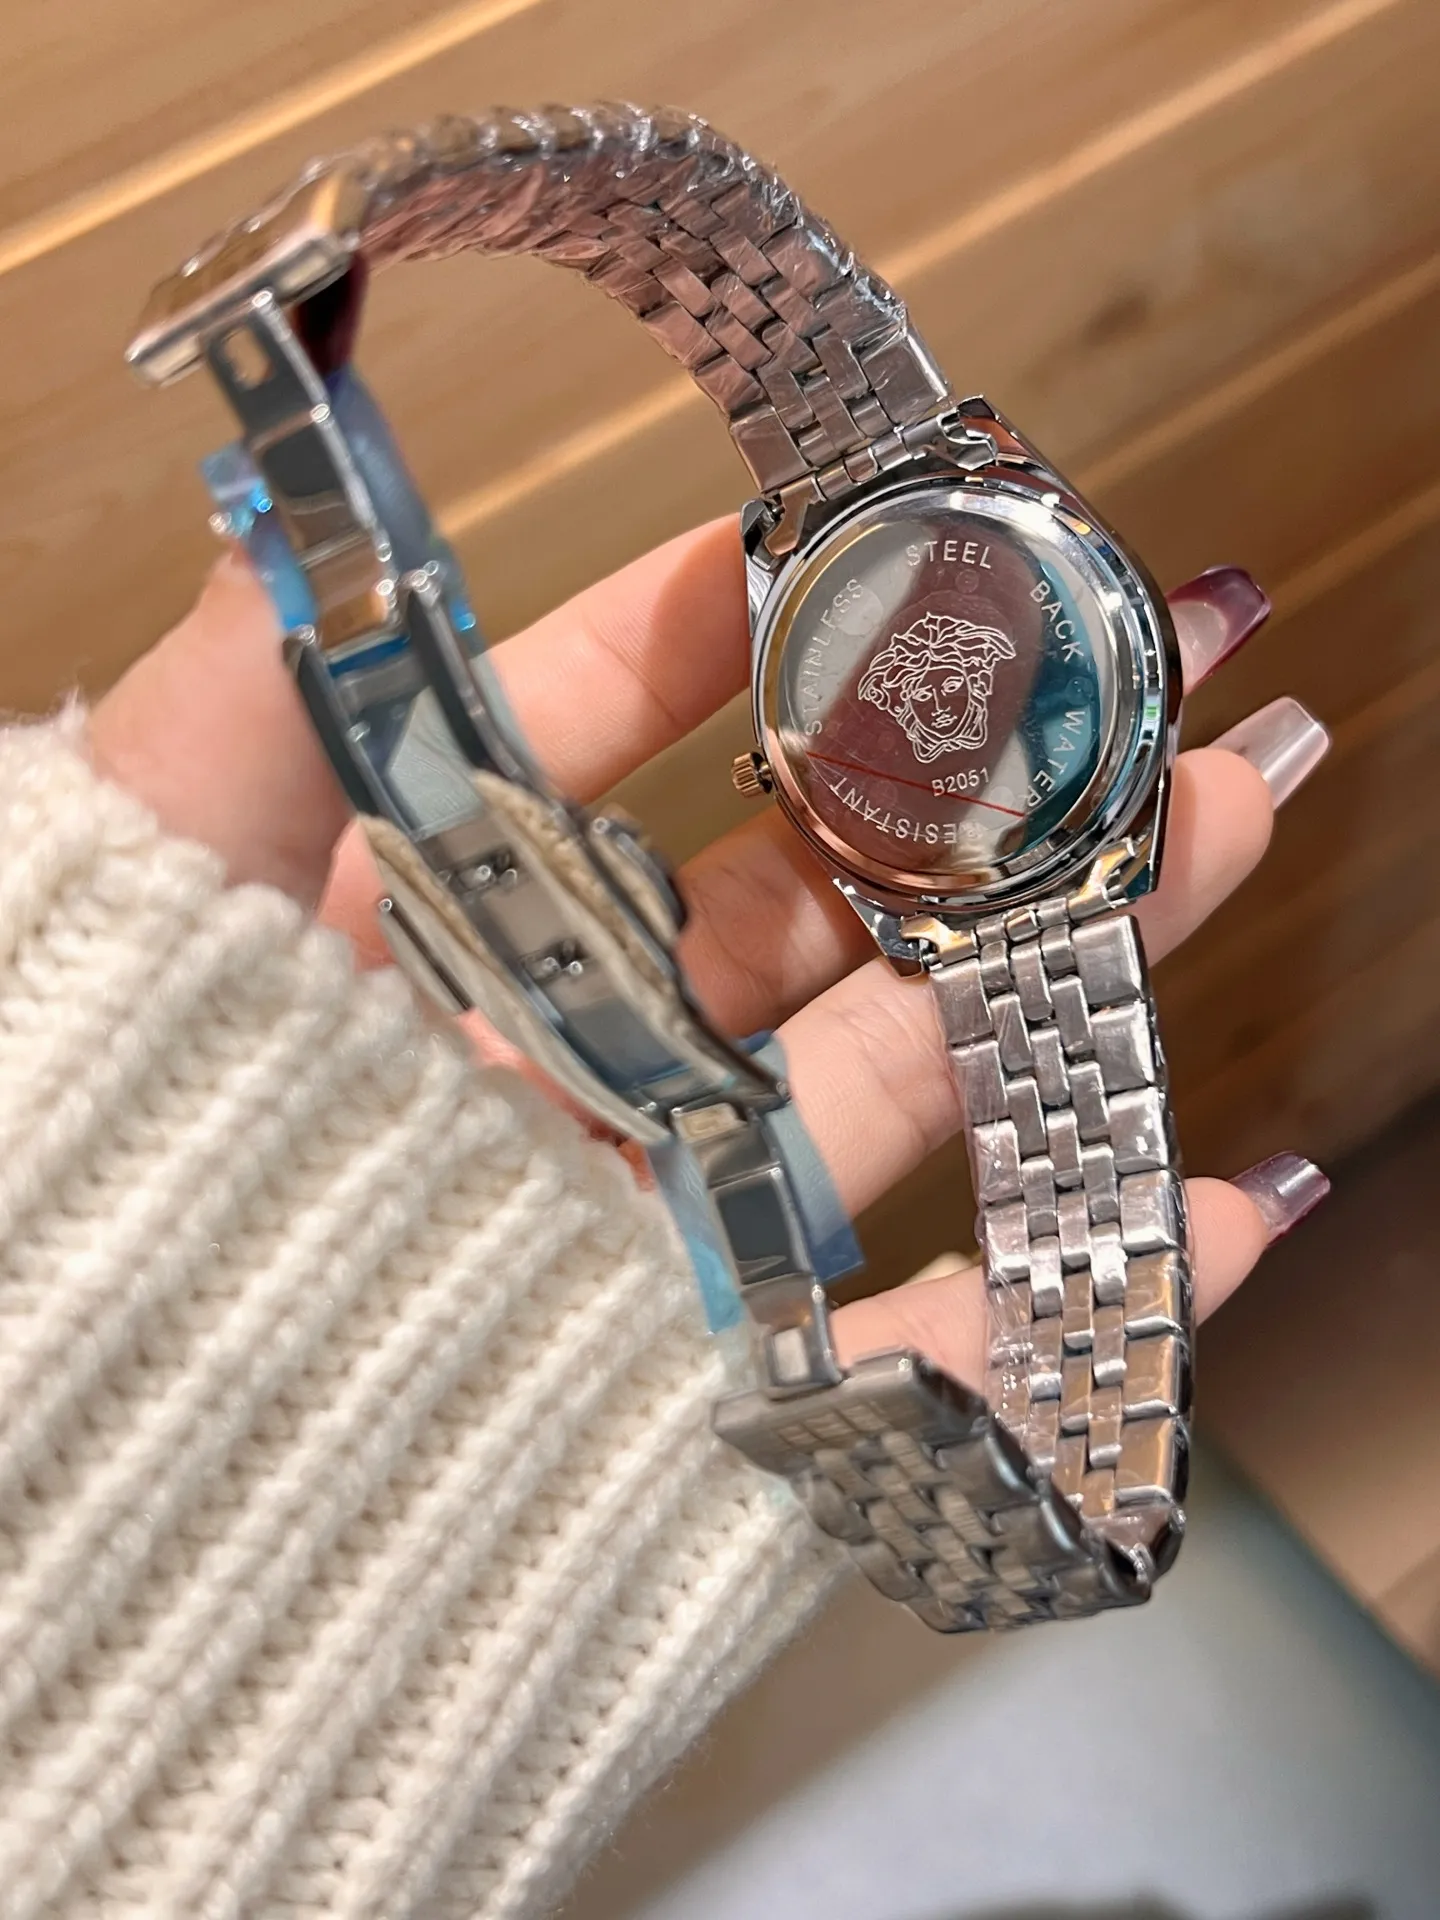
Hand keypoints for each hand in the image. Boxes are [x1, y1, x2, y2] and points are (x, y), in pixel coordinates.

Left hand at [89, 528, 1330, 1384]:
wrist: (114, 1479)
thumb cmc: (97, 1145)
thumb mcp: (157, 868)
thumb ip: (251, 679)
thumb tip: (310, 468)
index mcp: (424, 918)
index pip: (599, 725)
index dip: (742, 617)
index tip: (872, 526)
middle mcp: (548, 1051)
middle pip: (809, 886)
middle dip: (984, 768)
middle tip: (1143, 655)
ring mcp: (647, 1212)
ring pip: (902, 1065)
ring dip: (1078, 949)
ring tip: (1234, 808)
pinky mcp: (711, 1380)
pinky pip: (923, 1345)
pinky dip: (1081, 1287)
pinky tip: (1219, 1205)